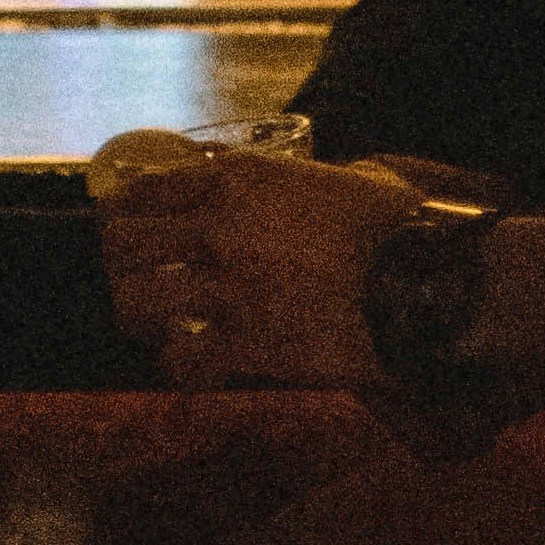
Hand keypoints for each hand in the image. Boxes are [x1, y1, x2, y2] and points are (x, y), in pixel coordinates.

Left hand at [96, 147, 410, 388]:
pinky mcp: (244, 341)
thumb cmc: (392, 225)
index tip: (129, 235)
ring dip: (145, 321)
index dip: (124, 217)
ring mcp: (225, 284)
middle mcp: (217, 225)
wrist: (425, 281)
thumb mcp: (332, 176)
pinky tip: (201, 366)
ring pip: (133, 304)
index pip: (140, 191)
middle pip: (119, 247)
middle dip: (123, 270)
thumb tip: (285, 179)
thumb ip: (290, 180)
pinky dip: (183, 368)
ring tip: (165, 329)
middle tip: (143, 287)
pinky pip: (179, 360)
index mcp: (236, 178)